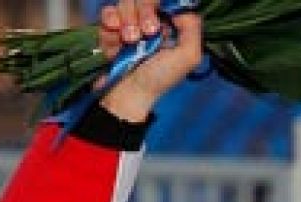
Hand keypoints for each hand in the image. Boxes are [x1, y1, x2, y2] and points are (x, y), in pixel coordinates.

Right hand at [95, 1, 203, 121]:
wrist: (127, 94)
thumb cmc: (158, 79)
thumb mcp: (187, 58)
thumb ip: (193, 29)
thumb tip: (181, 10)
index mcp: (171, 26)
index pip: (165, 1)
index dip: (159, 5)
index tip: (159, 21)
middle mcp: (151, 22)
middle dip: (144, 12)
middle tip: (146, 34)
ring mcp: (130, 24)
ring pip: (125, 3)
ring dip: (127, 21)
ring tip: (129, 42)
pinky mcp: (110, 29)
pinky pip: (108, 13)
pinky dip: (110, 24)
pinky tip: (116, 39)